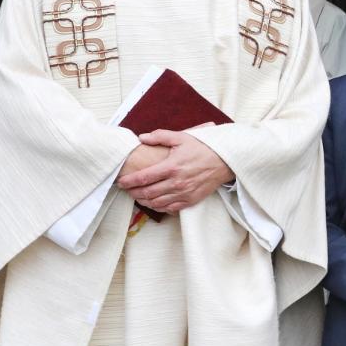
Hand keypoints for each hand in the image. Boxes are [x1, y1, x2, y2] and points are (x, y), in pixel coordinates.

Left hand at [116, 126, 233, 212]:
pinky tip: (154, 202)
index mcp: (172, 167)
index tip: (121, 181)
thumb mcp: (182, 137)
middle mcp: (176, 183)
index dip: (129, 181)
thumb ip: (160, 136)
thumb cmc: (203, 148)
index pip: (143, 177)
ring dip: (144, 201)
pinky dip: (159, 207)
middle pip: (147, 193)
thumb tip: (142, 137)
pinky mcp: (191, 200)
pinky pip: (170, 209)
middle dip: (133, 192)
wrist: (224, 161)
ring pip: (157, 203)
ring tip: (138, 196)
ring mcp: (184, 193)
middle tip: (127, 189)